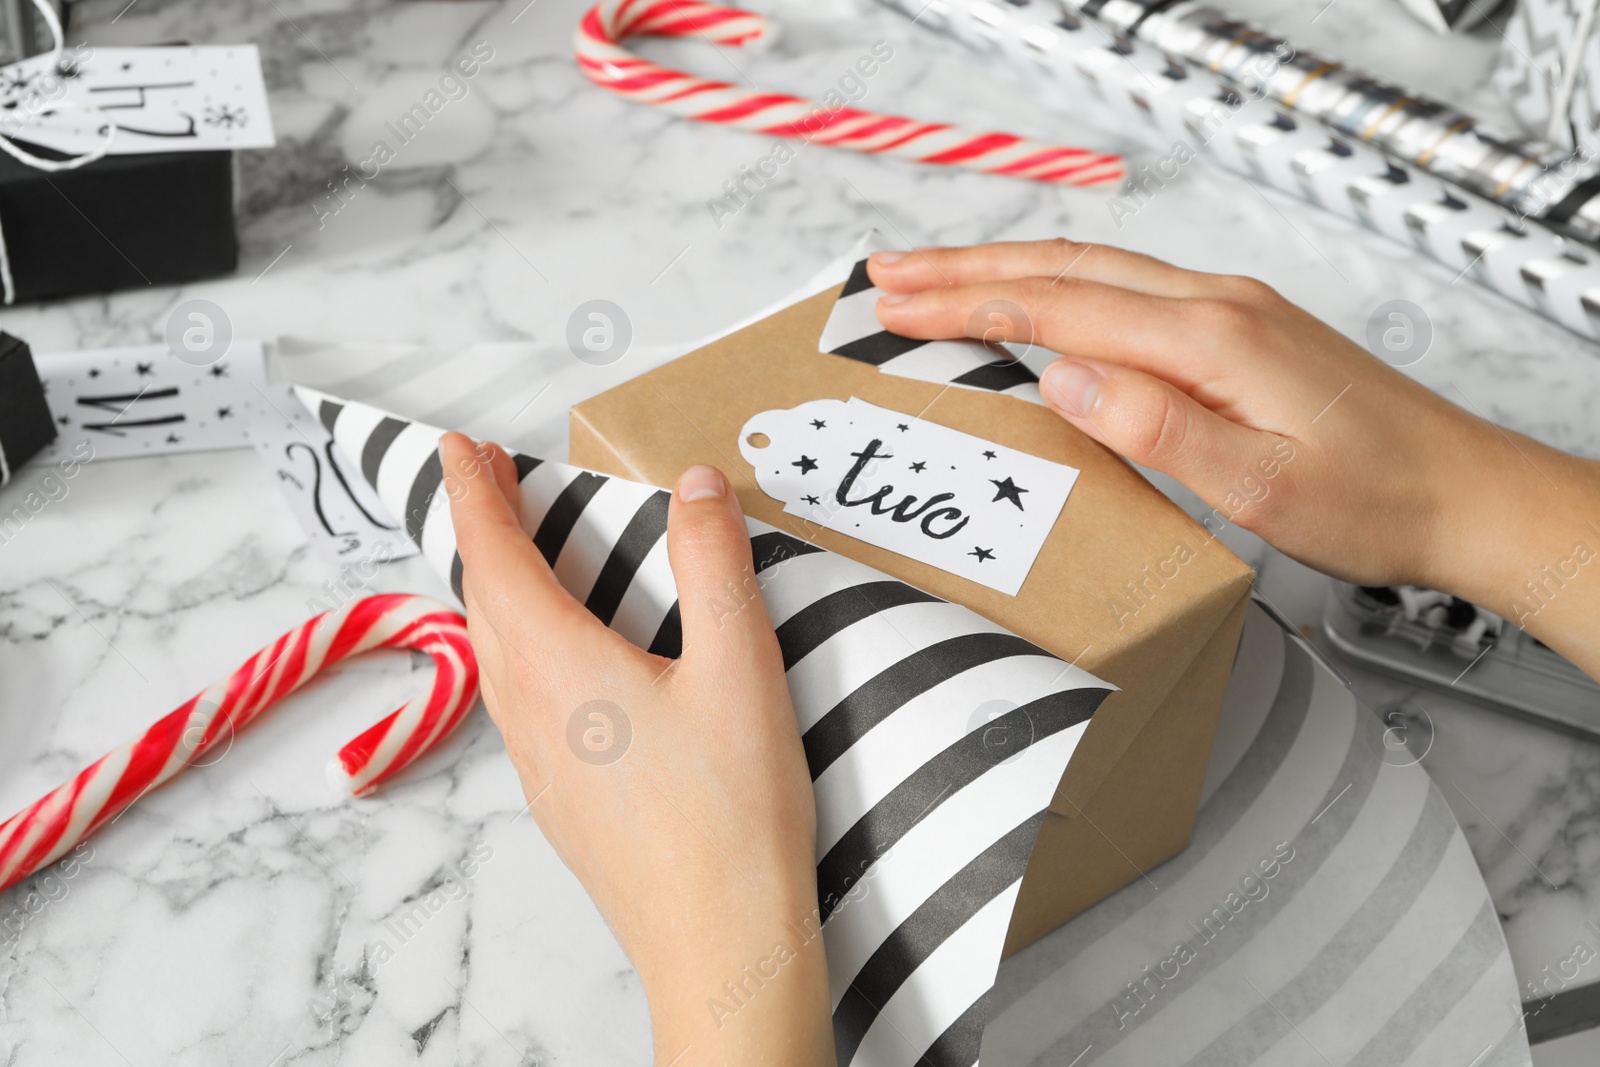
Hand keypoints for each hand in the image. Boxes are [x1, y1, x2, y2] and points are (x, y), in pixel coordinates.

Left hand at [440, 434, 834, 1065]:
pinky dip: (519, 646)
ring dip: (496, 591)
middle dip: (482, 533)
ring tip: (519, 555)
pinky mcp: (560, 801)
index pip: (496, 558)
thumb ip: (714, 565)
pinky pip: (517, 699)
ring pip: (494, 655)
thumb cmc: (731, 812)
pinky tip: (562, 659)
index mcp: (561, 666)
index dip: (475, 495)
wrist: (718, 942)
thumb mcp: (740, 667)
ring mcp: (539, 764)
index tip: (459, 448)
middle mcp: (531, 712)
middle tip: (491, 480)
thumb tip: (695, 485)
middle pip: (483, 603)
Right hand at [868, 239, 1599, 677]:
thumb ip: (1160, 429)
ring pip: (1094, 271)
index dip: (970, 304)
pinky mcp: (1238, 332)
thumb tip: (1064, 378)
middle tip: (887, 274)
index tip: (898, 304)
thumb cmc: (1375, 500)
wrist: (1464, 494)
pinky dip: (1059, 288)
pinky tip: (1038, 302)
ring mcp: (1230, 313)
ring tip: (937, 278)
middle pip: (1067, 267)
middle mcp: (1218, 308)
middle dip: (966, 268)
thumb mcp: (1264, 488)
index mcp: (1214, 339)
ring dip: (1007, 270)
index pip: (1063, 306)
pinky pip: (1127, 292)